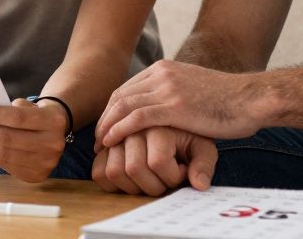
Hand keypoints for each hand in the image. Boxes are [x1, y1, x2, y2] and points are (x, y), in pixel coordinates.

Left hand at [0, 98, 67, 182]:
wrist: (57, 132)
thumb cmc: (37, 115)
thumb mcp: (30, 105)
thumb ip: (8, 110)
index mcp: (53, 121)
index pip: (17, 118)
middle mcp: (53, 143)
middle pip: (8, 138)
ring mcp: (46, 162)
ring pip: (4, 154)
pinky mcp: (37, 175)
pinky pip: (6, 165)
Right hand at [92, 127, 216, 195]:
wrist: (173, 115)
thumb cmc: (188, 136)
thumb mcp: (204, 146)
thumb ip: (204, 164)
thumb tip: (199, 185)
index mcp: (160, 120)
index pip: (158, 161)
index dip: (173, 177)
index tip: (183, 172)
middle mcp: (133, 124)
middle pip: (134, 168)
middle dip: (154, 185)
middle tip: (167, 180)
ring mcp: (115, 135)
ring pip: (113, 171)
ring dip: (133, 186)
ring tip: (151, 180)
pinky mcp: (104, 145)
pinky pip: (98, 170)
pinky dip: (113, 182)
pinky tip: (134, 181)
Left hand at [95, 60, 262, 147]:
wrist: (251, 99)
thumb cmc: (229, 100)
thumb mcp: (195, 88)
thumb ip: (176, 93)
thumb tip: (165, 110)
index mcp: (165, 68)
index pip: (127, 88)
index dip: (113, 109)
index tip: (107, 127)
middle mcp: (162, 73)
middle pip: (120, 95)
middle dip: (106, 118)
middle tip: (98, 138)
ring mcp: (167, 88)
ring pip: (124, 106)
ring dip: (108, 126)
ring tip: (101, 144)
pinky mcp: (174, 106)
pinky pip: (136, 118)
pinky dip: (120, 130)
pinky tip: (112, 141)